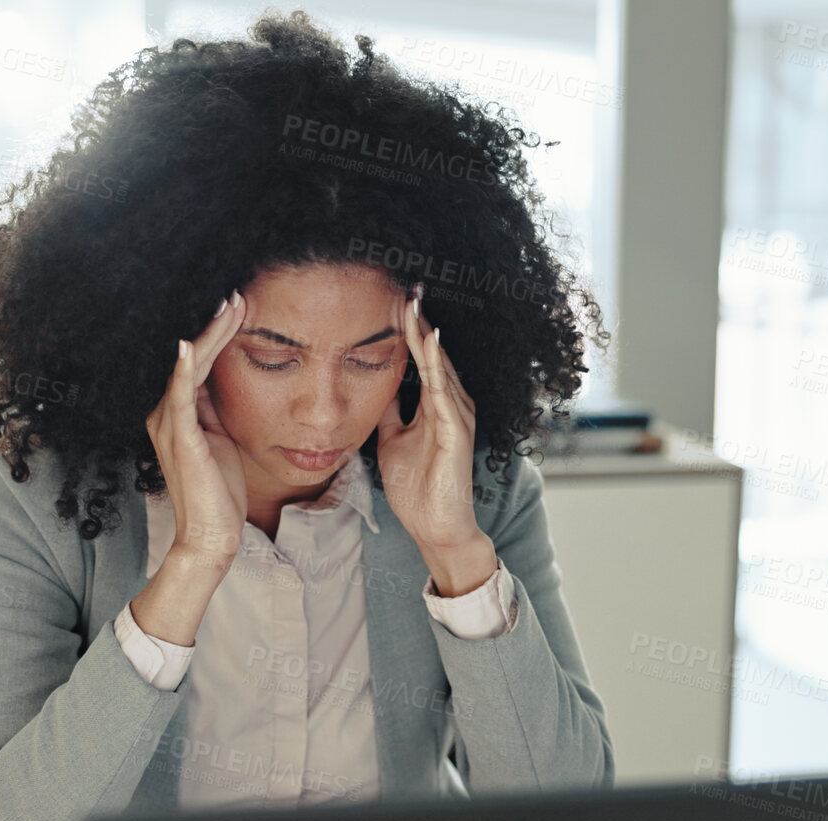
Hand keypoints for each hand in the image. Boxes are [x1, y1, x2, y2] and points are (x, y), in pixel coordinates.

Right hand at [145, 290, 248, 570]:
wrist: (212, 535)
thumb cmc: (221, 491)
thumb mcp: (223, 440)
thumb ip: (220, 410)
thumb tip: (234, 379)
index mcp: (178, 413)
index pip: (199, 362)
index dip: (218, 332)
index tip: (241, 306)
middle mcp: (166, 413)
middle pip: (191, 357)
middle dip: (215, 324)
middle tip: (237, 294)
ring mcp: (169, 424)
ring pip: (188, 367)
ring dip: (209, 335)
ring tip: (230, 306)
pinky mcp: (180, 438)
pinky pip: (180, 396)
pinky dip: (185, 369)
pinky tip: (191, 345)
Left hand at [377, 284, 490, 568]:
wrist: (435, 527)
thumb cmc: (417, 487)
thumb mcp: (391, 439)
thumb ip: (388, 412)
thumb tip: (371, 385)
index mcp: (436, 405)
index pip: (421, 358)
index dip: (408, 329)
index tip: (394, 299)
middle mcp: (451, 404)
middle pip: (433, 353)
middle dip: (419, 321)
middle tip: (407, 285)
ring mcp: (456, 416)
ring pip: (440, 365)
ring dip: (426, 334)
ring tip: (413, 304)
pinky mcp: (456, 432)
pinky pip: (444, 392)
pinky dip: (435, 365)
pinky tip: (427, 341)